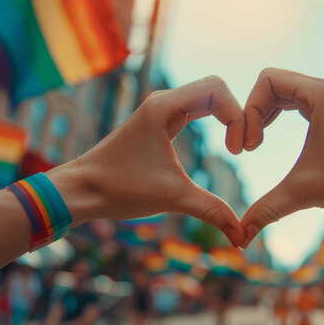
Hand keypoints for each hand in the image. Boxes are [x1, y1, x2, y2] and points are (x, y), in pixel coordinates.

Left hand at [48, 76, 245, 245]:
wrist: (82, 191)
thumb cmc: (119, 189)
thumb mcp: (172, 198)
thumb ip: (212, 211)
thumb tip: (241, 236)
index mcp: (163, 107)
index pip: (217, 89)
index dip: (237, 116)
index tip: (237, 152)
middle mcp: (163, 101)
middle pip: (216, 87)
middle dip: (237, 113)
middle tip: (241, 148)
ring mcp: (162, 110)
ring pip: (208, 96)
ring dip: (228, 115)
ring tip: (237, 148)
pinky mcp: (161, 122)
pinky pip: (198, 108)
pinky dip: (217, 119)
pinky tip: (225, 144)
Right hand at [240, 68, 323, 245]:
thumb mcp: (305, 191)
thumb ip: (267, 209)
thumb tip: (240, 239)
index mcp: (321, 93)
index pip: (266, 80)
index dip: (248, 110)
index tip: (248, 148)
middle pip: (275, 84)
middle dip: (255, 113)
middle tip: (249, 148)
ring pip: (290, 92)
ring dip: (269, 114)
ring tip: (259, 144)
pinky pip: (305, 101)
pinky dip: (287, 115)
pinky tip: (282, 140)